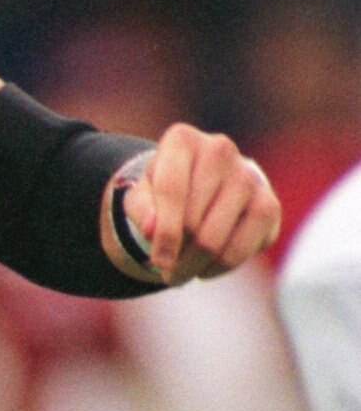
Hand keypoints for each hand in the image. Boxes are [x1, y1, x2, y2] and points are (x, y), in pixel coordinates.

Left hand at [105, 125, 279, 284]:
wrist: (206, 185)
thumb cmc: (168, 191)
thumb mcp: (141, 196)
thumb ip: (141, 211)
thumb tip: (152, 230)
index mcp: (182, 140)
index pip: (171, 191)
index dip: (164, 234)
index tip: (158, 263)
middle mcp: (220, 150)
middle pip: (192, 223)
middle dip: (176, 256)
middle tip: (166, 267)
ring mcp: (249, 175)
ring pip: (215, 241)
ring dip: (194, 266)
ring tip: (182, 270)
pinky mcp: (270, 204)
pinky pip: (241, 250)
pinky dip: (219, 267)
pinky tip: (207, 266)